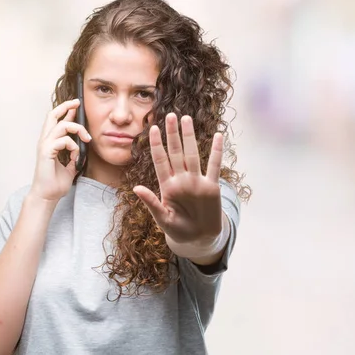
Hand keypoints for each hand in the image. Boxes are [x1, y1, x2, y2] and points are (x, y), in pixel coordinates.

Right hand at [29, 99, 91, 201]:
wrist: (48, 195)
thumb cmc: (56, 182)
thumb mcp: (70, 166)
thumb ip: (74, 155)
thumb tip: (82, 148)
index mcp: (50, 143)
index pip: (56, 121)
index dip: (65, 110)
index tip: (76, 104)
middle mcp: (45, 141)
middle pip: (52, 116)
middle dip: (65, 106)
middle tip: (77, 103)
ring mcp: (44, 146)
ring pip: (60, 126)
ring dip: (77, 129)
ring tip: (87, 138)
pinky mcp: (46, 153)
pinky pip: (62, 141)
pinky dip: (73, 145)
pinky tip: (75, 154)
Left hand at [133, 113, 223, 244]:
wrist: (199, 238)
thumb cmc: (178, 229)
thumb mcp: (162, 218)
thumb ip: (151, 203)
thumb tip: (136, 188)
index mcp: (167, 186)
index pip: (160, 161)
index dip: (156, 145)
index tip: (152, 129)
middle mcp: (182, 179)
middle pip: (175, 152)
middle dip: (172, 134)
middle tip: (170, 115)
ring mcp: (197, 181)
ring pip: (192, 154)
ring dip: (189, 137)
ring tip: (187, 119)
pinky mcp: (211, 187)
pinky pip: (214, 166)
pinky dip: (216, 152)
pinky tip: (218, 137)